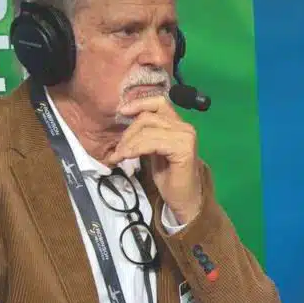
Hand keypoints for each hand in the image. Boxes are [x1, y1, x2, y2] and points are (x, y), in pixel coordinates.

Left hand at [107, 94, 202, 223]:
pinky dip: (135, 149)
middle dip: (128, 132)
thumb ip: (146, 134)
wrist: (185, 199)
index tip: (121, 112)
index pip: (158, 103)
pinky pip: (152, 143)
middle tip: (117, 149)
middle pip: (148, 117)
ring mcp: (186, 137)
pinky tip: (126, 157)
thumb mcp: (154, 150)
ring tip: (118, 156)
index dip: (139, 103)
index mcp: (179, 124)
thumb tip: (125, 122)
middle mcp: (185, 127)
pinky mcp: (183, 149)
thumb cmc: (169, 177)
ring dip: (128, 143)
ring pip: (147, 130)